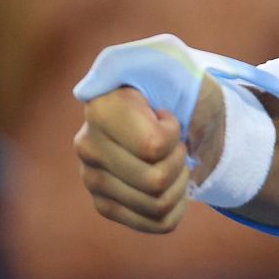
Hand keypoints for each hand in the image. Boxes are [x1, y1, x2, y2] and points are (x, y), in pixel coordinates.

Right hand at [74, 75, 221, 232]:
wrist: (192, 113)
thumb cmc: (178, 82)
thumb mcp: (164, 56)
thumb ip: (124, 61)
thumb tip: (86, 91)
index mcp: (98, 109)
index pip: (153, 148)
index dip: (173, 132)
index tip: (166, 112)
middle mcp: (86, 146)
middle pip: (155, 180)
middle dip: (179, 158)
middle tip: (174, 139)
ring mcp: (92, 179)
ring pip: (158, 203)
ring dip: (179, 180)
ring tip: (170, 156)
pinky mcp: (106, 205)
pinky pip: (159, 222)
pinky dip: (178, 203)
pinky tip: (169, 180)